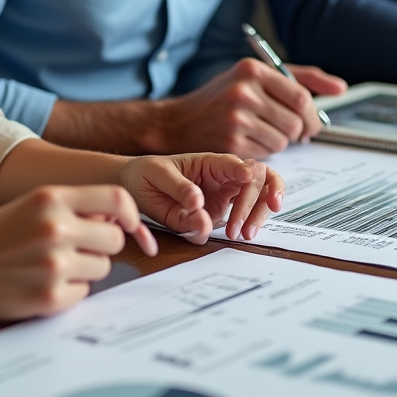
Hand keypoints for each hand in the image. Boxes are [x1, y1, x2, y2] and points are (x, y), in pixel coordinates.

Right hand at [0, 185, 157, 321]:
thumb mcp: (30, 205)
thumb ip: (72, 206)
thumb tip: (118, 219)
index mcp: (51, 199)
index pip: (116, 199)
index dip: (130, 213)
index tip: (129, 224)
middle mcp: (56, 228)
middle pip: (115, 238)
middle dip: (101, 245)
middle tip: (74, 249)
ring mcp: (54, 264)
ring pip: (102, 267)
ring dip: (85, 269)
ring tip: (50, 266)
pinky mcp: (50, 297)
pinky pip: (84, 293)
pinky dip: (69, 291)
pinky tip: (41, 284)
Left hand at [118, 153, 284, 244]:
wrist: (134, 185)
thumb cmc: (146, 173)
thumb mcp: (158, 176)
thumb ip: (180, 192)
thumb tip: (200, 209)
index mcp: (210, 162)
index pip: (235, 164)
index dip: (246, 172)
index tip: (249, 180)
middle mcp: (223, 176)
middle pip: (258, 179)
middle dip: (255, 202)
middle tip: (242, 229)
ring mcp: (225, 194)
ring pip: (261, 195)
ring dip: (259, 214)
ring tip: (244, 235)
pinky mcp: (222, 211)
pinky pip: (248, 213)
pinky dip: (253, 222)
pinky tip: (244, 233)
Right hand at [152, 57, 346, 157]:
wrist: (177, 123)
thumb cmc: (220, 99)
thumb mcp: (253, 77)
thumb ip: (299, 78)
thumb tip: (340, 88)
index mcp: (252, 70)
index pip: (300, 96)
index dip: (312, 114)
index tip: (311, 122)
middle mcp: (244, 92)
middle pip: (296, 122)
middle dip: (298, 131)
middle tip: (286, 130)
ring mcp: (237, 119)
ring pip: (284, 140)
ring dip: (279, 141)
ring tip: (259, 132)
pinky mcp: (232, 144)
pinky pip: (267, 153)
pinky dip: (263, 151)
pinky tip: (246, 142)